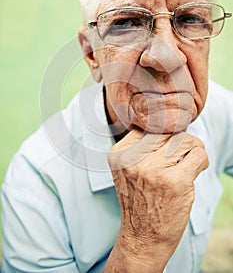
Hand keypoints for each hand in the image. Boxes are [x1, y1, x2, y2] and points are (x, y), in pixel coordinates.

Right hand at [104, 129, 208, 271]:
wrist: (142, 238)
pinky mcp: (176, 181)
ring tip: (188, 163)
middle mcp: (134, 160)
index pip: (148, 125)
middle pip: (168, 131)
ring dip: (193, 149)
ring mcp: (154, 170)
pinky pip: (198, 154)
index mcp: (119, 154)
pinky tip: (195, 170)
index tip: (167, 144)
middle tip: (182, 155)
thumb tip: (168, 122)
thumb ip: (140, 147)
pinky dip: (201, 160)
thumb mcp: (127, 170)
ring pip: (185, 140)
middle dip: (180, 140)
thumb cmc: (138, 201)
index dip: (163, 132)